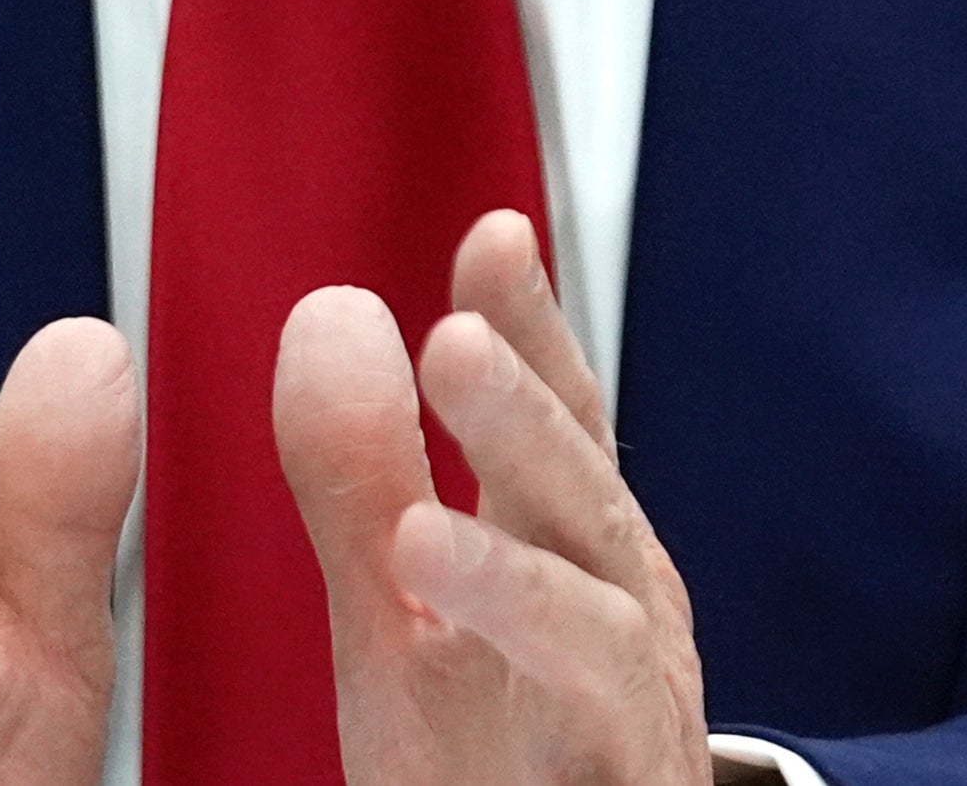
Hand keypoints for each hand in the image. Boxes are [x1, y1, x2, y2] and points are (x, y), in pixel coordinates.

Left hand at [274, 210, 711, 785]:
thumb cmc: (501, 768)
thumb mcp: (405, 616)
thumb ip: (365, 474)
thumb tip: (335, 312)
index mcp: (573, 558)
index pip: (559, 421)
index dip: (532, 329)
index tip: (494, 236)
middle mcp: (620, 617)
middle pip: (581, 492)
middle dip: (525, 408)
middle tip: (458, 332)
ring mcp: (632, 705)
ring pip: (593, 597)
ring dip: (527, 508)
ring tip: (447, 447)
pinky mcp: (621, 780)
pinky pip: (586, 700)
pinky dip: (518, 625)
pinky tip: (432, 557)